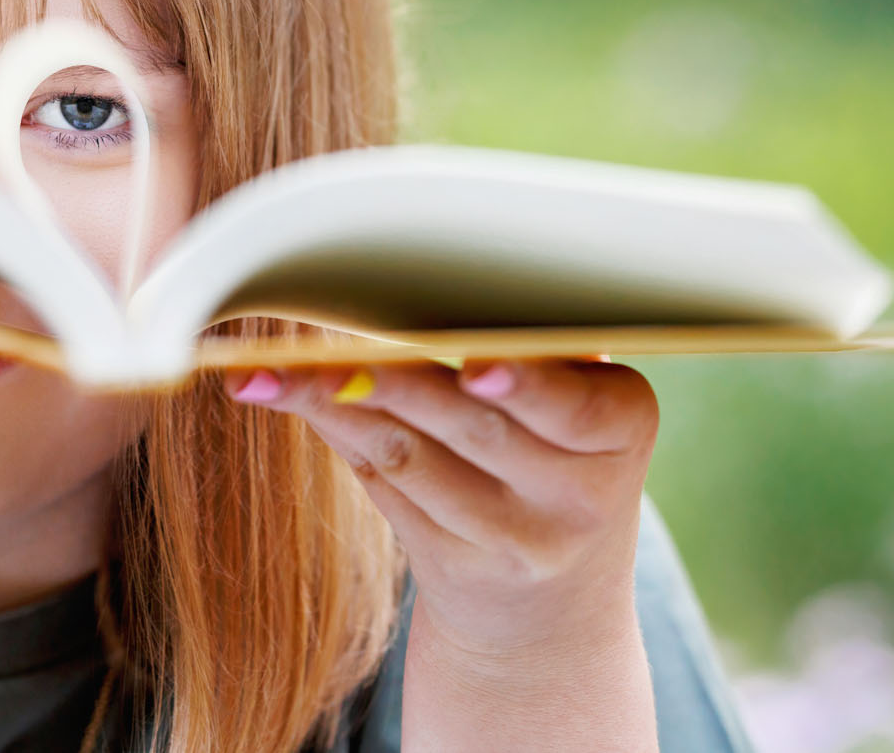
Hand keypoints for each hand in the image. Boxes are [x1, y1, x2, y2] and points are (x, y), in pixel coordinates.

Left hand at [225, 357, 656, 657]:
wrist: (553, 608)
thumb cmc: (557, 459)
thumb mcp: (578, 415)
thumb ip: (528, 358)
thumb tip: (426, 284)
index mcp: (621, 430)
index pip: (575, 406)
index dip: (526, 385)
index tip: (477, 366)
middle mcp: (577, 497)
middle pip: (475, 429)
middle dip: (399, 385)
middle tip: (336, 354)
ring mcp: (514, 543)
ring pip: (410, 458)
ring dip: (334, 405)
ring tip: (271, 371)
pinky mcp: (452, 568)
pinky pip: (381, 486)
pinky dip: (334, 432)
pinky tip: (287, 397)